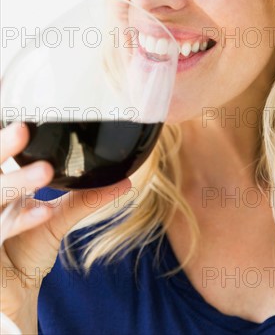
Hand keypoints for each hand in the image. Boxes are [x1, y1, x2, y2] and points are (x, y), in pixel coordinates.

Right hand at [0, 122, 130, 332]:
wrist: (16, 290)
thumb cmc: (28, 248)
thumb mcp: (59, 218)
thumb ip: (87, 198)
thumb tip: (126, 181)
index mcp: (1, 185)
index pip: (0, 156)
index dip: (5, 139)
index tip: (22, 120)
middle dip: (3, 147)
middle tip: (23, 129)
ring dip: (17, 182)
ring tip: (45, 172)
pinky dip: (19, 222)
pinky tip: (42, 213)